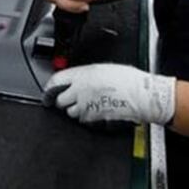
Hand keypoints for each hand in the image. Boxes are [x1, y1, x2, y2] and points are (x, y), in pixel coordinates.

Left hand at [43, 64, 175, 124]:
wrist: (140, 95)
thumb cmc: (128, 80)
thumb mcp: (103, 69)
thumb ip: (85, 75)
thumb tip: (76, 79)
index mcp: (82, 75)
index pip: (56, 81)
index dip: (49, 87)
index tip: (48, 91)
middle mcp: (80, 90)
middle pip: (60, 99)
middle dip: (63, 100)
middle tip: (68, 99)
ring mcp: (86, 105)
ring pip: (69, 112)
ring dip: (74, 109)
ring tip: (85, 104)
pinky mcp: (93, 118)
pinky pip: (82, 119)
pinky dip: (84, 117)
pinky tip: (93, 111)